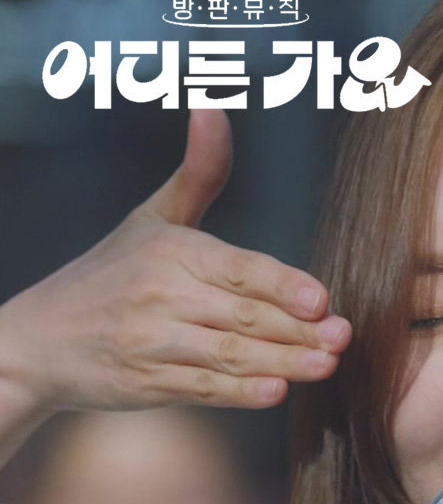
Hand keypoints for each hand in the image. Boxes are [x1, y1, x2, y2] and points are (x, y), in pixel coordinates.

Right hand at [0, 108, 349, 419]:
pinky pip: (202, 388)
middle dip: (298, 330)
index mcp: (170, 251)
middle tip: (343, 337)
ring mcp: (151, 342)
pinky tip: (275, 392)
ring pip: (229, 355)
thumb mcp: (152, 219)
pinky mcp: (146, 383)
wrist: (38, 340)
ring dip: (283, 363)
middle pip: (243, 315)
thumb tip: (214, 110)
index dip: (281, 285)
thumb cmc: (110, 275)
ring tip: (326, 365)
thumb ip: (199, 174)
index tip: (320, 299)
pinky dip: (239, 393)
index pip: (237, 268)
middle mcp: (160, 295)